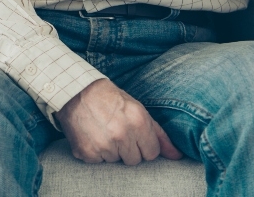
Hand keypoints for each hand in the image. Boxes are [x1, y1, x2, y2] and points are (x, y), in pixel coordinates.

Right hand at [55, 79, 182, 164]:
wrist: (76, 92)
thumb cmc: (109, 98)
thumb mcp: (137, 109)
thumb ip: (158, 134)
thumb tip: (177, 155)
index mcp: (138, 122)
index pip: (152, 153)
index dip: (144, 145)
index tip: (134, 135)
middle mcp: (122, 135)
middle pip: (135, 160)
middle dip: (128, 149)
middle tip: (117, 132)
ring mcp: (104, 146)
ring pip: (116, 161)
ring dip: (111, 150)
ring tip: (103, 131)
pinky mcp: (88, 153)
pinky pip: (98, 162)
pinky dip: (95, 152)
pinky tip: (92, 135)